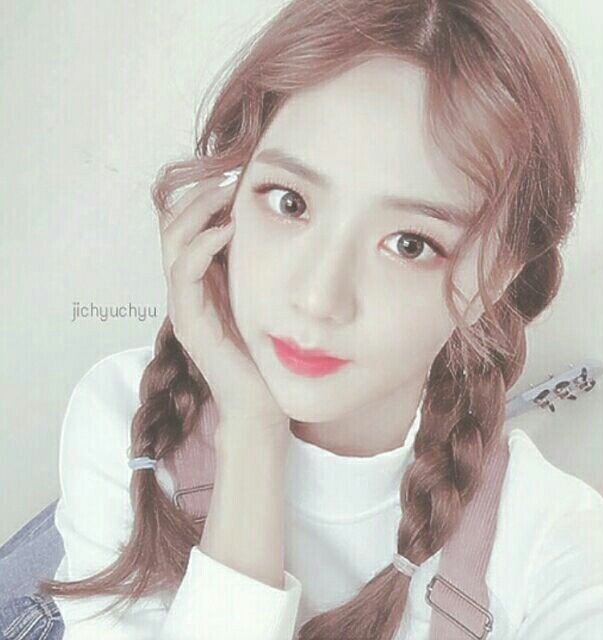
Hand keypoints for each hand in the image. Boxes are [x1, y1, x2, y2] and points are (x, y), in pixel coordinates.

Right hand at [159, 173, 288, 433]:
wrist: (264, 404)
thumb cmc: (268, 351)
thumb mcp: (264, 295)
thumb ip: (259, 265)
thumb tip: (280, 223)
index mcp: (204, 281)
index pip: (189, 225)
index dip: (206, 196)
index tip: (237, 174)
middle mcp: (188, 289)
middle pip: (174, 226)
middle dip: (199, 195)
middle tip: (229, 174)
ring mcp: (185, 305)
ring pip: (172, 242)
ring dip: (197, 211)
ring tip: (226, 191)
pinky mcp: (190, 323)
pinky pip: (184, 273)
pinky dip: (201, 245)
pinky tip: (228, 229)